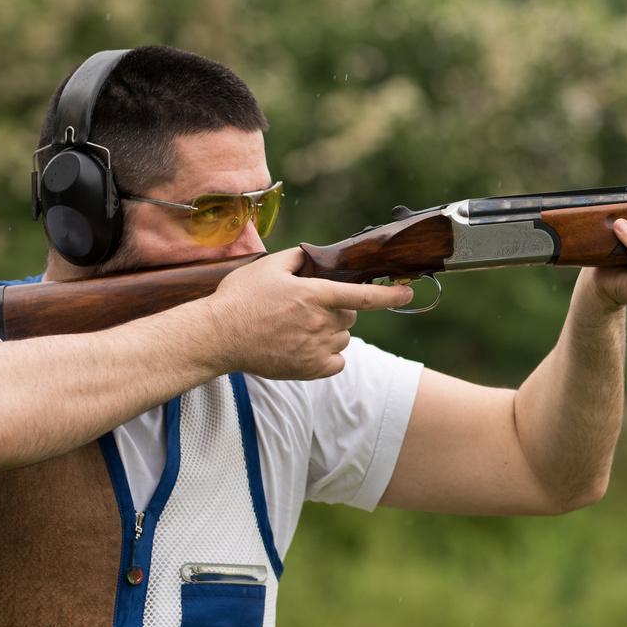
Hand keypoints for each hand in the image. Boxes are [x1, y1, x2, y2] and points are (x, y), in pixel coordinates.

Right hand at [198, 247, 413, 379]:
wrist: (217, 336)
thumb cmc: (239, 299)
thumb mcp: (268, 267)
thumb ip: (297, 258)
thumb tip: (315, 257)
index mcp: (314, 295)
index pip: (363, 296)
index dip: (390, 295)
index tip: (409, 292)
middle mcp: (320, 323)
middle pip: (351, 316)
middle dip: (339, 309)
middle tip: (311, 307)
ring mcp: (315, 348)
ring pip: (344, 337)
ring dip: (332, 331)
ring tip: (301, 328)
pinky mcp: (309, 369)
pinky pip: (337, 361)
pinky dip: (329, 355)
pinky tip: (308, 347)